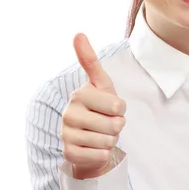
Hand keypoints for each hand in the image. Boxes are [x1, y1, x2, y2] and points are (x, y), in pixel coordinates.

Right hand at [61, 33, 126, 178]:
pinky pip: (99, 156)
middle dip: (117, 126)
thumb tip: (78, 33)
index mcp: (79, 94)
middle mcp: (69, 113)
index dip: (121, 109)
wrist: (89, 139)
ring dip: (110, 140)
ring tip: (101, 134)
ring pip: (108, 141)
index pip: (118, 106)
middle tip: (107, 123)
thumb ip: (90, 60)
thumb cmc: (100, 107)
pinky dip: (103, 154)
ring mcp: (67, 134)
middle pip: (114, 125)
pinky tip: (95, 148)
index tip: (112, 106)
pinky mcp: (69, 154)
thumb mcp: (101, 84)